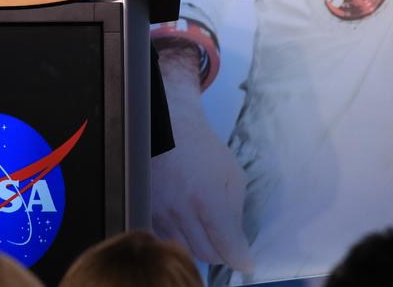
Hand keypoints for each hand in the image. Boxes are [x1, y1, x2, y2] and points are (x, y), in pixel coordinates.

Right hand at [150, 44, 253, 272]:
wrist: (167, 129)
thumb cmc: (204, 150)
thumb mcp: (232, 176)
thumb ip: (236, 214)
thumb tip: (237, 247)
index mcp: (207, 199)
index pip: (227, 248)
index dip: (240, 258)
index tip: (245, 261)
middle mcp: (180, 209)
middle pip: (207, 255)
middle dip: (220, 250)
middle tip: (224, 239)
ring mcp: (160, 212)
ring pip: (186, 250)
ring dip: (199, 244)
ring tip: (204, 224)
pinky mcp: (147, 211)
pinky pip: (167, 239)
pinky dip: (180, 236)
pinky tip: (186, 220)